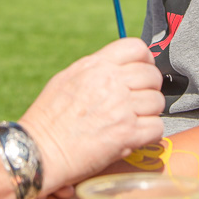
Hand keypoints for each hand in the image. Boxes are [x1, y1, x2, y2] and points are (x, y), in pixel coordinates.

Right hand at [19, 38, 163, 193]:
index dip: (144, 60)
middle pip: (152, 75)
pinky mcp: (128, 135)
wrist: (41, 151)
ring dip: (149, 112)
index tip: (141, 70)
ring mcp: (121, 108)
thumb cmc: (49, 118)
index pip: (136, 47)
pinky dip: (150, 133)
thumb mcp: (67, 79)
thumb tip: (118, 67)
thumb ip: (95, 69)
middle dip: (149, 87)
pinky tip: (136, 135)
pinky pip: (157, 128)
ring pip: (157, 102)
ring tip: (134, 119)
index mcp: (95, 66)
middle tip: (138, 99)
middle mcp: (111, 83)